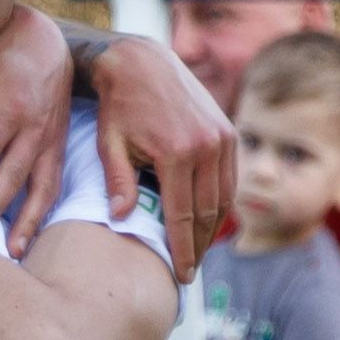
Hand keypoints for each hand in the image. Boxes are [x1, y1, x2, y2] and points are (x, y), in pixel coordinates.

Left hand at [0, 12, 79, 249]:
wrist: (48, 42)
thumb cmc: (5, 55)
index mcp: (13, 108)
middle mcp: (36, 128)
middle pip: (15, 174)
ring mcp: (52, 139)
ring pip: (43, 186)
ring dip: (29, 220)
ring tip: (14, 250)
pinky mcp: (60, 146)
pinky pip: (54, 182)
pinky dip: (44, 209)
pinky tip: (33, 233)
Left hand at [85, 33, 233, 277]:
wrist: (142, 62)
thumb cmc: (119, 108)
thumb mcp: (110, 146)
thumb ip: (118, 183)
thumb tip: (121, 219)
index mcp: (177, 154)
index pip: (183, 217)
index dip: (182, 250)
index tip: (181, 276)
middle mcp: (208, 147)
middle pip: (209, 213)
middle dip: (200, 246)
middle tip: (189, 271)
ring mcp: (223, 138)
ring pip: (224, 197)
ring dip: (213, 228)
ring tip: (197, 251)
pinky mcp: (229, 131)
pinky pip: (229, 178)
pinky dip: (221, 202)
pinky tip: (207, 220)